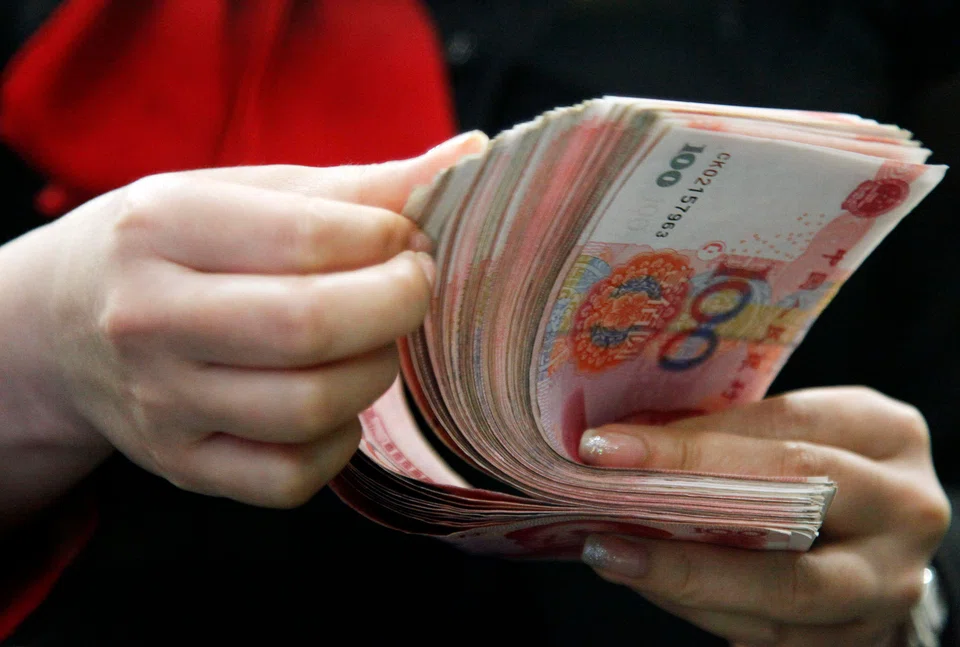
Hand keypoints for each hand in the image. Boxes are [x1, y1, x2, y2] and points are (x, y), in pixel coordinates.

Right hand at [11, 131, 485, 509]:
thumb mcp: (245, 194)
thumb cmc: (176, 246)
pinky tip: (337, 402)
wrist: (66, 323)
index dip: (389, 240)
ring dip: (375, 371)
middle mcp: (150, 318)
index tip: (408, 238)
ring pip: (311, 408)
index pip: (309, 238)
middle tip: (412, 285)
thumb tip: (469, 156)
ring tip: (374, 339)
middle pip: (311, 327)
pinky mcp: (182, 465)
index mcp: (163, 226)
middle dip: (397, 305)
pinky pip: (291, 476)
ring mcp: (162, 404)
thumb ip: (355, 186)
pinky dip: (340, 442)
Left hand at [578, 387, 950, 646]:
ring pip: (785, 590)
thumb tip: (617, 447)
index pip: (784, 429)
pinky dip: (702, 610)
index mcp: (885, 432)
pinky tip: (646, 583)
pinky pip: (774, 637)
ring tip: (609, 553)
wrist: (879, 531)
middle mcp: (906, 508)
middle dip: (685, 505)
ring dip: (683, 575)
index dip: (691, 442)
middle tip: (601, 505)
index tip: (605, 446)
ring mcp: (891, 583)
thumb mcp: (788, 428)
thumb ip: (724, 433)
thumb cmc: (815, 463)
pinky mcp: (862, 638)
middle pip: (795, 509)